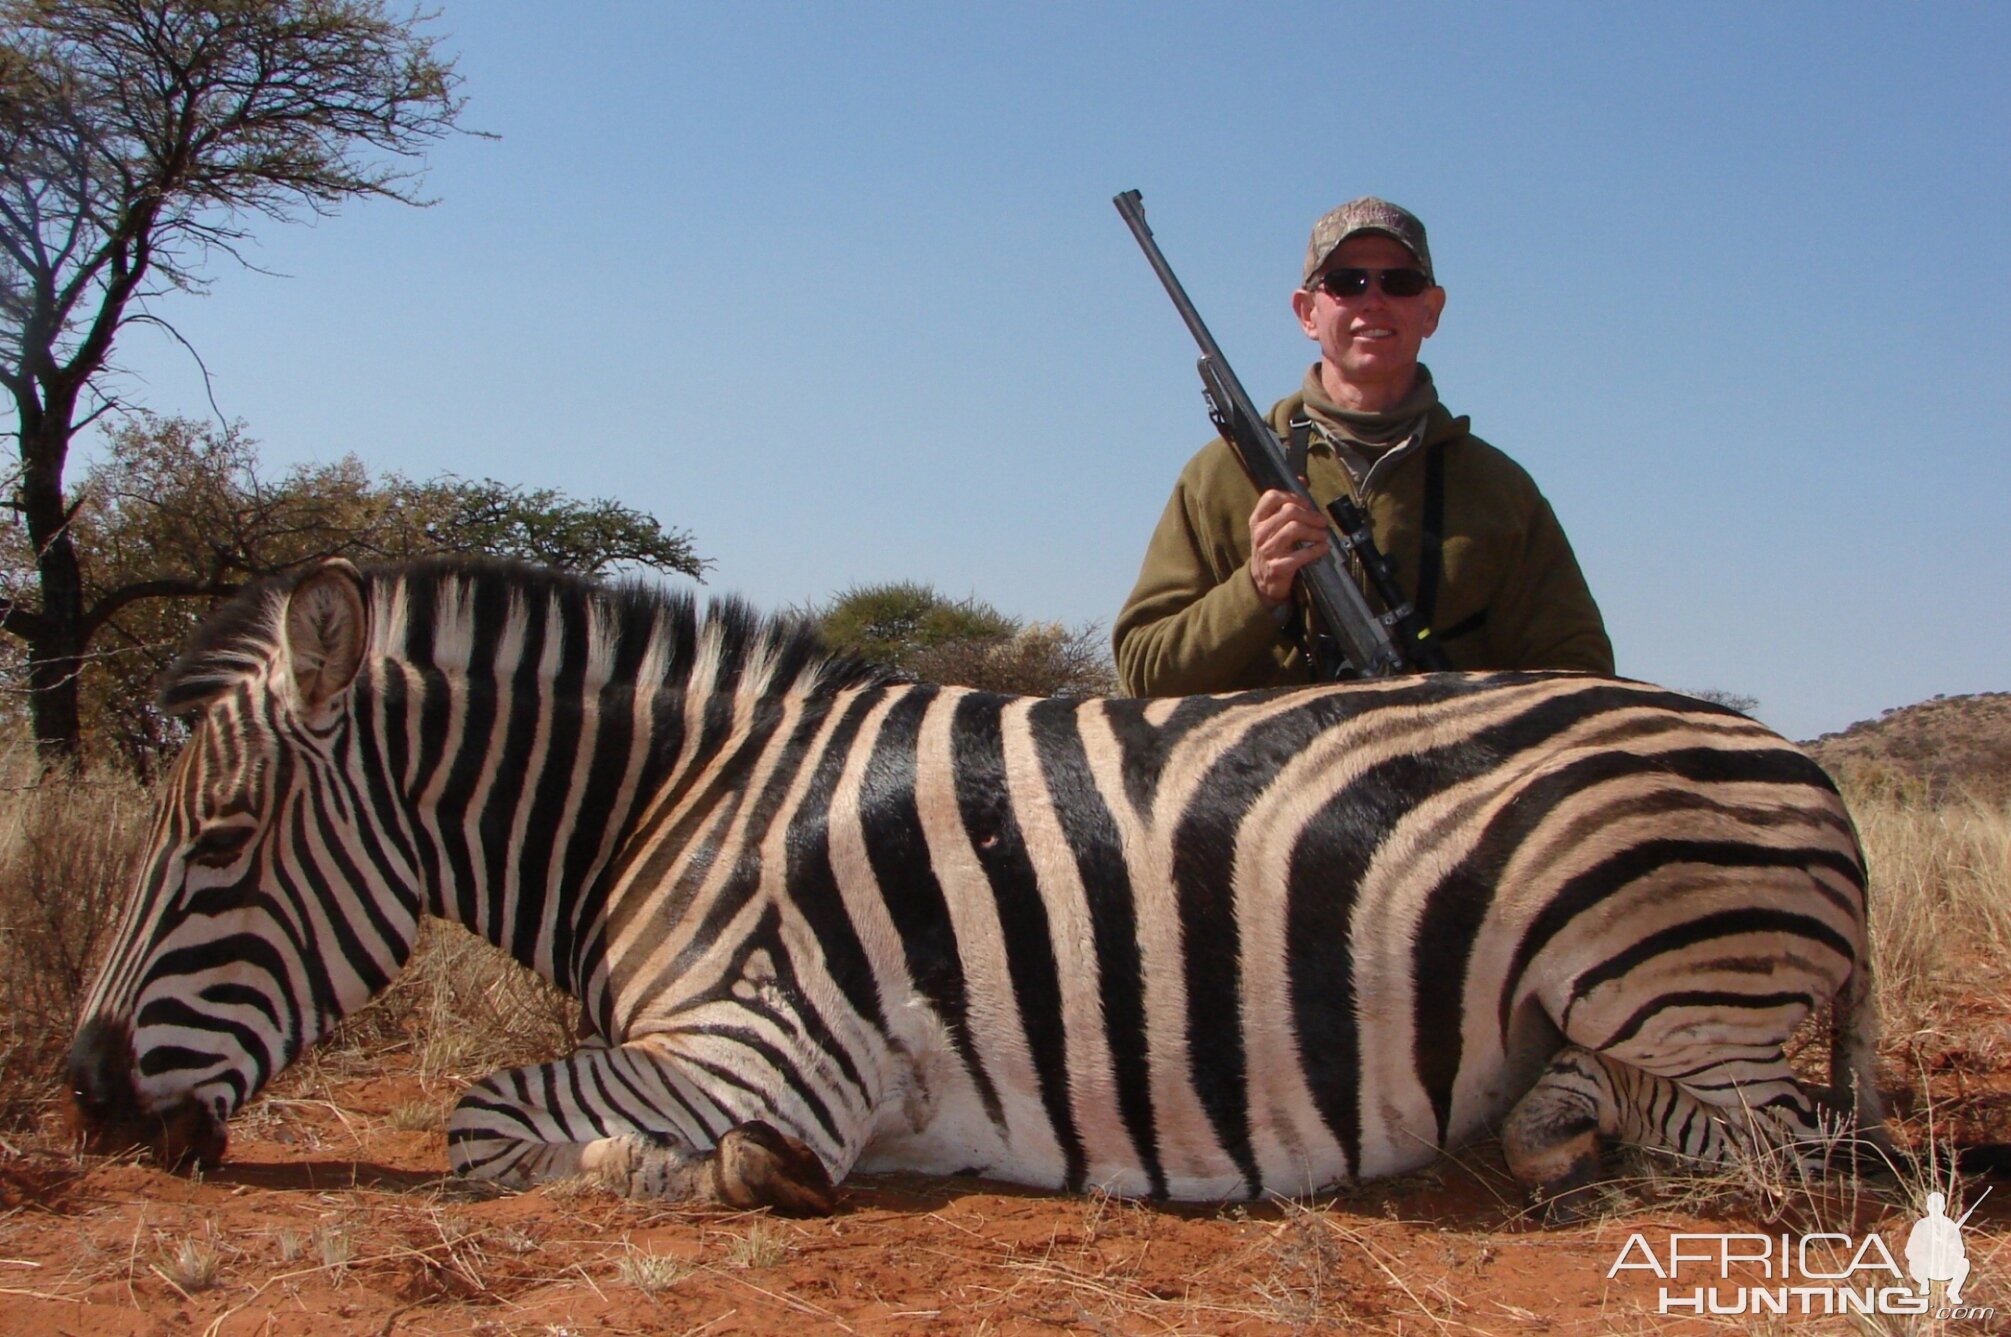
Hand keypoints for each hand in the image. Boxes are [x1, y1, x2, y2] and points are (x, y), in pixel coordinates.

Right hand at [1247, 489, 1329, 607]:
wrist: (1262, 582)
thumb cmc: (1272, 549)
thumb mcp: (1271, 527)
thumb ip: (1285, 505)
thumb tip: (1302, 479)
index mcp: (1257, 520)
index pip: (1272, 496)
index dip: (1293, 496)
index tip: (1306, 504)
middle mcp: (1260, 533)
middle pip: (1289, 511)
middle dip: (1311, 515)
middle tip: (1322, 521)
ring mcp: (1267, 550)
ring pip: (1295, 529)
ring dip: (1315, 531)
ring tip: (1324, 535)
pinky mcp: (1278, 567)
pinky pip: (1301, 554)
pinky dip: (1317, 550)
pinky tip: (1323, 548)